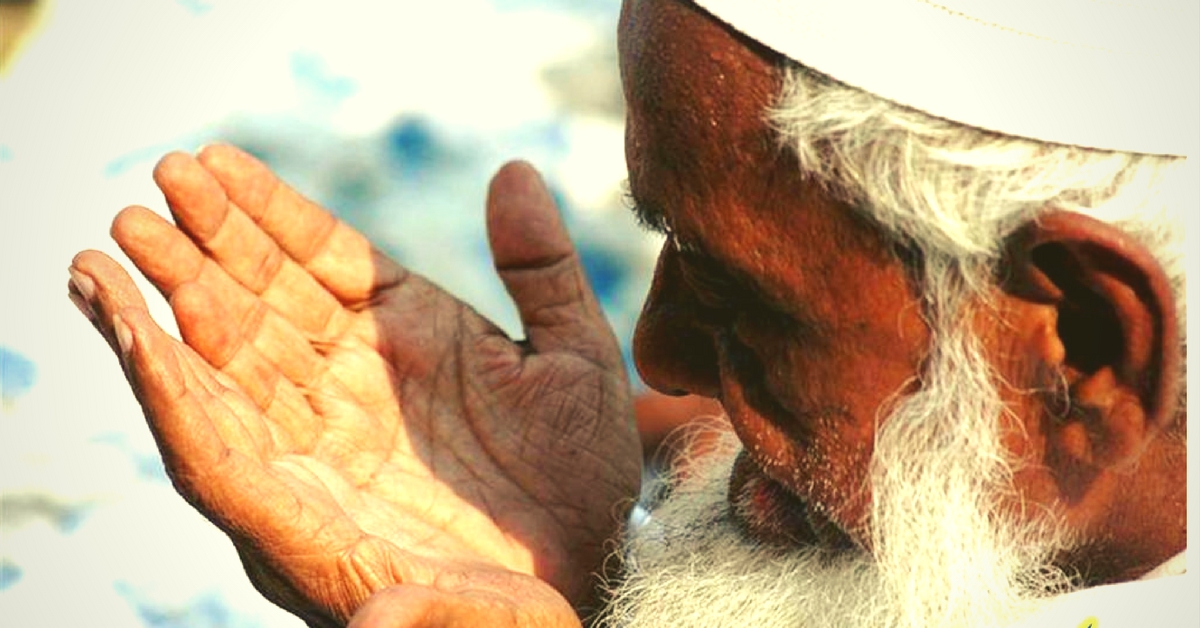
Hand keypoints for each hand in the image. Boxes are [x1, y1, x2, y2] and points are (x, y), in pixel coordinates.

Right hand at [67, 145, 641, 625]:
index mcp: (404, 338)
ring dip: (164, 313)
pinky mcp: (298, 520)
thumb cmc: (579, 476)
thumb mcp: (575, 359)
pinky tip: (141, 343)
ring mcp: (319, 450)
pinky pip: (221, 453)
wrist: (587, 578)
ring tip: (109, 255)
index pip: (317, 261)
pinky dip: (175, 398)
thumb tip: (512, 169)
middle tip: (154, 185)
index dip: (265, 212)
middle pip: (256, 306)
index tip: (212, 159)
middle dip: (200, 248)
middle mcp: (346, 388)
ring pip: (220, 373)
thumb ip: (541, 269)